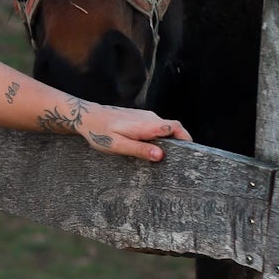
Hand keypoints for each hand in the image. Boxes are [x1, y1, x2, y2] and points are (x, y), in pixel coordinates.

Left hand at [77, 104, 192, 162]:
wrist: (87, 117)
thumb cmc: (100, 133)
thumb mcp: (118, 145)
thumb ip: (140, 150)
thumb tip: (161, 156)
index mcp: (147, 125)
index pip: (175, 127)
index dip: (186, 138)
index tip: (191, 152)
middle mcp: (149, 118)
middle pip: (172, 129)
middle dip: (179, 143)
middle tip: (178, 161)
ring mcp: (145, 117)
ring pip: (164, 129)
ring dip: (167, 142)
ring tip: (164, 159)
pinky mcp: (139, 118)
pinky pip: (155, 128)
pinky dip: (158, 138)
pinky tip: (150, 150)